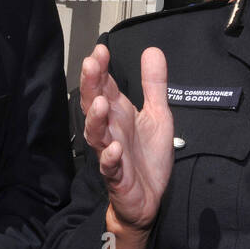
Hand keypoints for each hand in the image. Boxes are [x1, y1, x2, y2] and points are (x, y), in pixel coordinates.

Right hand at [80, 44, 172, 233]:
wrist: (149, 198)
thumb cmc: (148, 156)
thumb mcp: (158, 114)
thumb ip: (154, 84)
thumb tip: (152, 50)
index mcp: (119, 113)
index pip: (106, 85)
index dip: (102, 68)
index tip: (101, 50)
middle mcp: (111, 129)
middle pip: (94, 104)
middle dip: (91, 85)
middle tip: (91, 65)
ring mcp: (110, 152)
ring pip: (96, 133)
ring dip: (96, 118)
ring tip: (101, 103)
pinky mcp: (116, 176)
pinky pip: (109, 166)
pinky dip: (110, 157)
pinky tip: (114, 148)